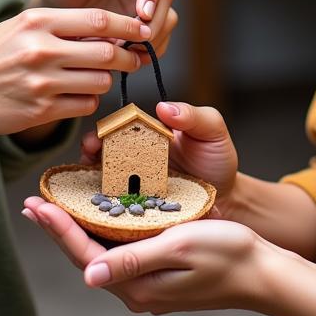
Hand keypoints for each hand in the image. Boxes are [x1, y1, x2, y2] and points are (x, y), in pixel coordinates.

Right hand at [0, 7, 149, 137]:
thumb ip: (60, 25)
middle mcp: (42, 49)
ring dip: (106, 79)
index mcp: (38, 21)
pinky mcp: (41, 110)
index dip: (128, 25)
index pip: (99, 19)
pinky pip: (85, 105)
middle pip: (108, 52)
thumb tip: (108, 29)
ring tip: (95, 77)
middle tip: (135, 58)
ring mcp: (42, 82)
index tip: (141, 30)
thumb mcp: (20, 26)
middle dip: (129, 56)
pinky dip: (88, 100)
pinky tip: (76, 95)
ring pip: (100, 81)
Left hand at [22, 199, 268, 315]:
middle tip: (34, 201)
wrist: (262, 272)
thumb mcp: (179, 247)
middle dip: (58, 226)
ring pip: (100, 250)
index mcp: (137, 285)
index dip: (57, 228)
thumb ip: (133, 259)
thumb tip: (89, 274)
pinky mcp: (157, 270)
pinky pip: (119, 248)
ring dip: (76, 226)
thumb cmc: (227, 254)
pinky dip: (102, 228)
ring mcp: (146, 281)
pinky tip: (95, 213)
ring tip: (54, 204)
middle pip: (86, 253)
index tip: (36, 204)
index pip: (84, 254)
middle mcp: (136, 287)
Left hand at [31, 0, 177, 57]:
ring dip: (154, 37)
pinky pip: (160, 35)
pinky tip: (133, 58)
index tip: (142, 15)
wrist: (58, 10)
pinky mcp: (145, 20)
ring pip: (167, 16)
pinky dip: (151, 49)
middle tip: (135, 41)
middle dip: (154, 20)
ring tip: (130, 52)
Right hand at [79, 101, 238, 205]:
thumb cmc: (217, 160)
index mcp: (147, 133)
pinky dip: (103, 205)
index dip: (105, 129)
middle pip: (102, 150)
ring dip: (90, 177)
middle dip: (89, 150)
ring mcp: (133, 184)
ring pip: (102, 178)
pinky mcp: (136, 209)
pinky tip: (98, 207)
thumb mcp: (212, 131)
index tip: (97, 136)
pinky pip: (115, 206)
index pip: (119, 125)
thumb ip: (193, 115)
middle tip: (88, 153)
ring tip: (89, 178)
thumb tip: (163, 107)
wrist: (227, 200)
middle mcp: (134, 156)